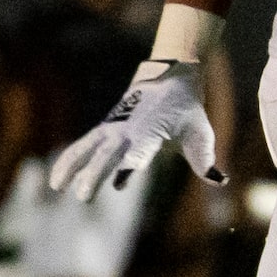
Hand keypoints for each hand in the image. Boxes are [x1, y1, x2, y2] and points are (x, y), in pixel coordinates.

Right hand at [48, 61, 223, 198]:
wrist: (169, 78)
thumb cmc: (187, 110)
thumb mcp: (200, 132)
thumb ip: (205, 159)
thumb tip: (220, 181)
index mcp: (152, 131)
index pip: (140, 151)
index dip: (131, 165)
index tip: (120, 182)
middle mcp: (128, 130)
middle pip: (108, 154)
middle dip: (95, 175)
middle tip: (84, 198)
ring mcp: (113, 128)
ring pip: (88, 149)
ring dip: (72, 168)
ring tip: (56, 189)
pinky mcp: (104, 129)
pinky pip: (83, 145)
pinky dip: (70, 160)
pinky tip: (56, 179)